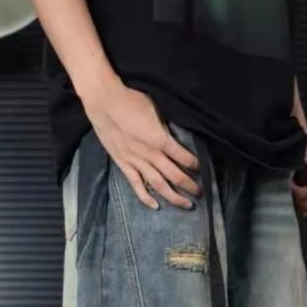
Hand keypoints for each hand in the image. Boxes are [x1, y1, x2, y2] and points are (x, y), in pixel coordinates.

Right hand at [82, 78, 200, 209]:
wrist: (104, 102)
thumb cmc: (131, 101)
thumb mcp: (155, 111)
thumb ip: (165, 128)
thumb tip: (173, 137)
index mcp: (160, 140)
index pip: (184, 157)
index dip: (195, 164)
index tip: (201, 168)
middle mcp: (150, 155)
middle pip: (175, 176)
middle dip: (190, 186)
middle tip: (200, 192)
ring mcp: (136, 162)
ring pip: (158, 185)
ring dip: (174, 197)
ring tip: (186, 204)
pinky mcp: (123, 164)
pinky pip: (136, 185)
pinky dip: (146, 197)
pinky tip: (156, 206)